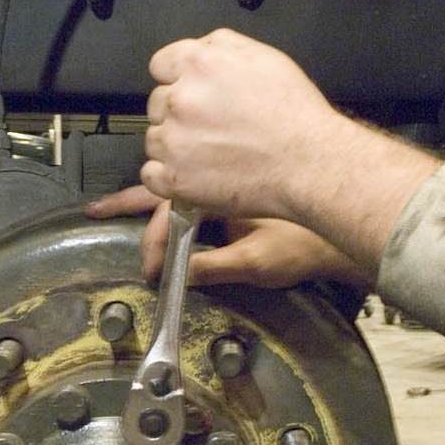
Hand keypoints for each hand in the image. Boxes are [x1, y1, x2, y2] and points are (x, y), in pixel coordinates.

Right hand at [86, 186, 370, 288]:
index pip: (170, 214)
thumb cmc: (307, 240)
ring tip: (119, 198)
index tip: (147, 266)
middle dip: (131, 200)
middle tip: (98, 210)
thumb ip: (216, 266)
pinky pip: (201, 169)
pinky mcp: (242, 175)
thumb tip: (178, 275)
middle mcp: (220, 176)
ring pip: (180, 172)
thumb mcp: (258, 260)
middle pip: (165, 183)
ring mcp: (229, 172)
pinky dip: (178, 177)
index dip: (154, 243)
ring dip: (153, 184)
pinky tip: (164, 181)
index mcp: (218, 194)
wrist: (345, 206)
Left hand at [139, 28, 345, 220]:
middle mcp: (179, 98)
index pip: (161, 65)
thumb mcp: (263, 57)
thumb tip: (198, 50)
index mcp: (199, 63)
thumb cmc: (294, 111)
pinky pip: (151, 175)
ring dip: (174, 145)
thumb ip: (221, 46)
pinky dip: (168, 177)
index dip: (178, 79)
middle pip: (157, 103)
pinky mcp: (174, 178)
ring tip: (211, 154)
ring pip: (155, 139)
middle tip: (212, 127)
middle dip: (179, 113)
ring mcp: (173, 141)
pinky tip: (195, 175)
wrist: (308, 163)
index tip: (196, 95)